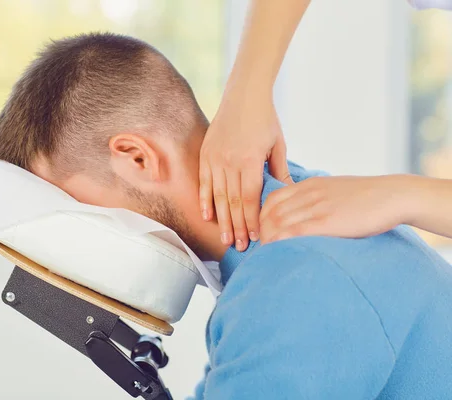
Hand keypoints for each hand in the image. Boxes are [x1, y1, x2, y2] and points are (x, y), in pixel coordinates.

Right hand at [199, 97, 292, 251]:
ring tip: (224, 239)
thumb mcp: (278, 144)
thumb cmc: (264, 118)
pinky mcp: (206, 154)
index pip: (250, 197)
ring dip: (222, 220)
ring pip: (218, 196)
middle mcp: (229, 161)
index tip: (255, 237)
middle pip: (233, 202)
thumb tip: (287, 194)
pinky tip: (207, 216)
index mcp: (250, 160)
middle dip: (237, 227)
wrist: (243, 94)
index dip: (252, 219)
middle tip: (238, 247)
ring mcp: (215, 158)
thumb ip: (279, 171)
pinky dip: (205, 200)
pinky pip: (205, 182)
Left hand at [259, 175, 409, 243]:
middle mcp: (309, 194)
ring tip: (264, 254)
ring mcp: (317, 207)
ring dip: (267, 239)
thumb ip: (316, 198)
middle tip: (259, 248)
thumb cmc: (366, 196)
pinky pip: (295, 231)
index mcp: (309, 185)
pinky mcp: (327, 221)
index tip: (261, 232)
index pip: (272, 199)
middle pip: (271, 212)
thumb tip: (304, 214)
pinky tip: (275, 252)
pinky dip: (280, 242)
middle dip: (260, 231)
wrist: (392, 195)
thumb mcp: (334, 190)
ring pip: (278, 222)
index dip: (261, 217)